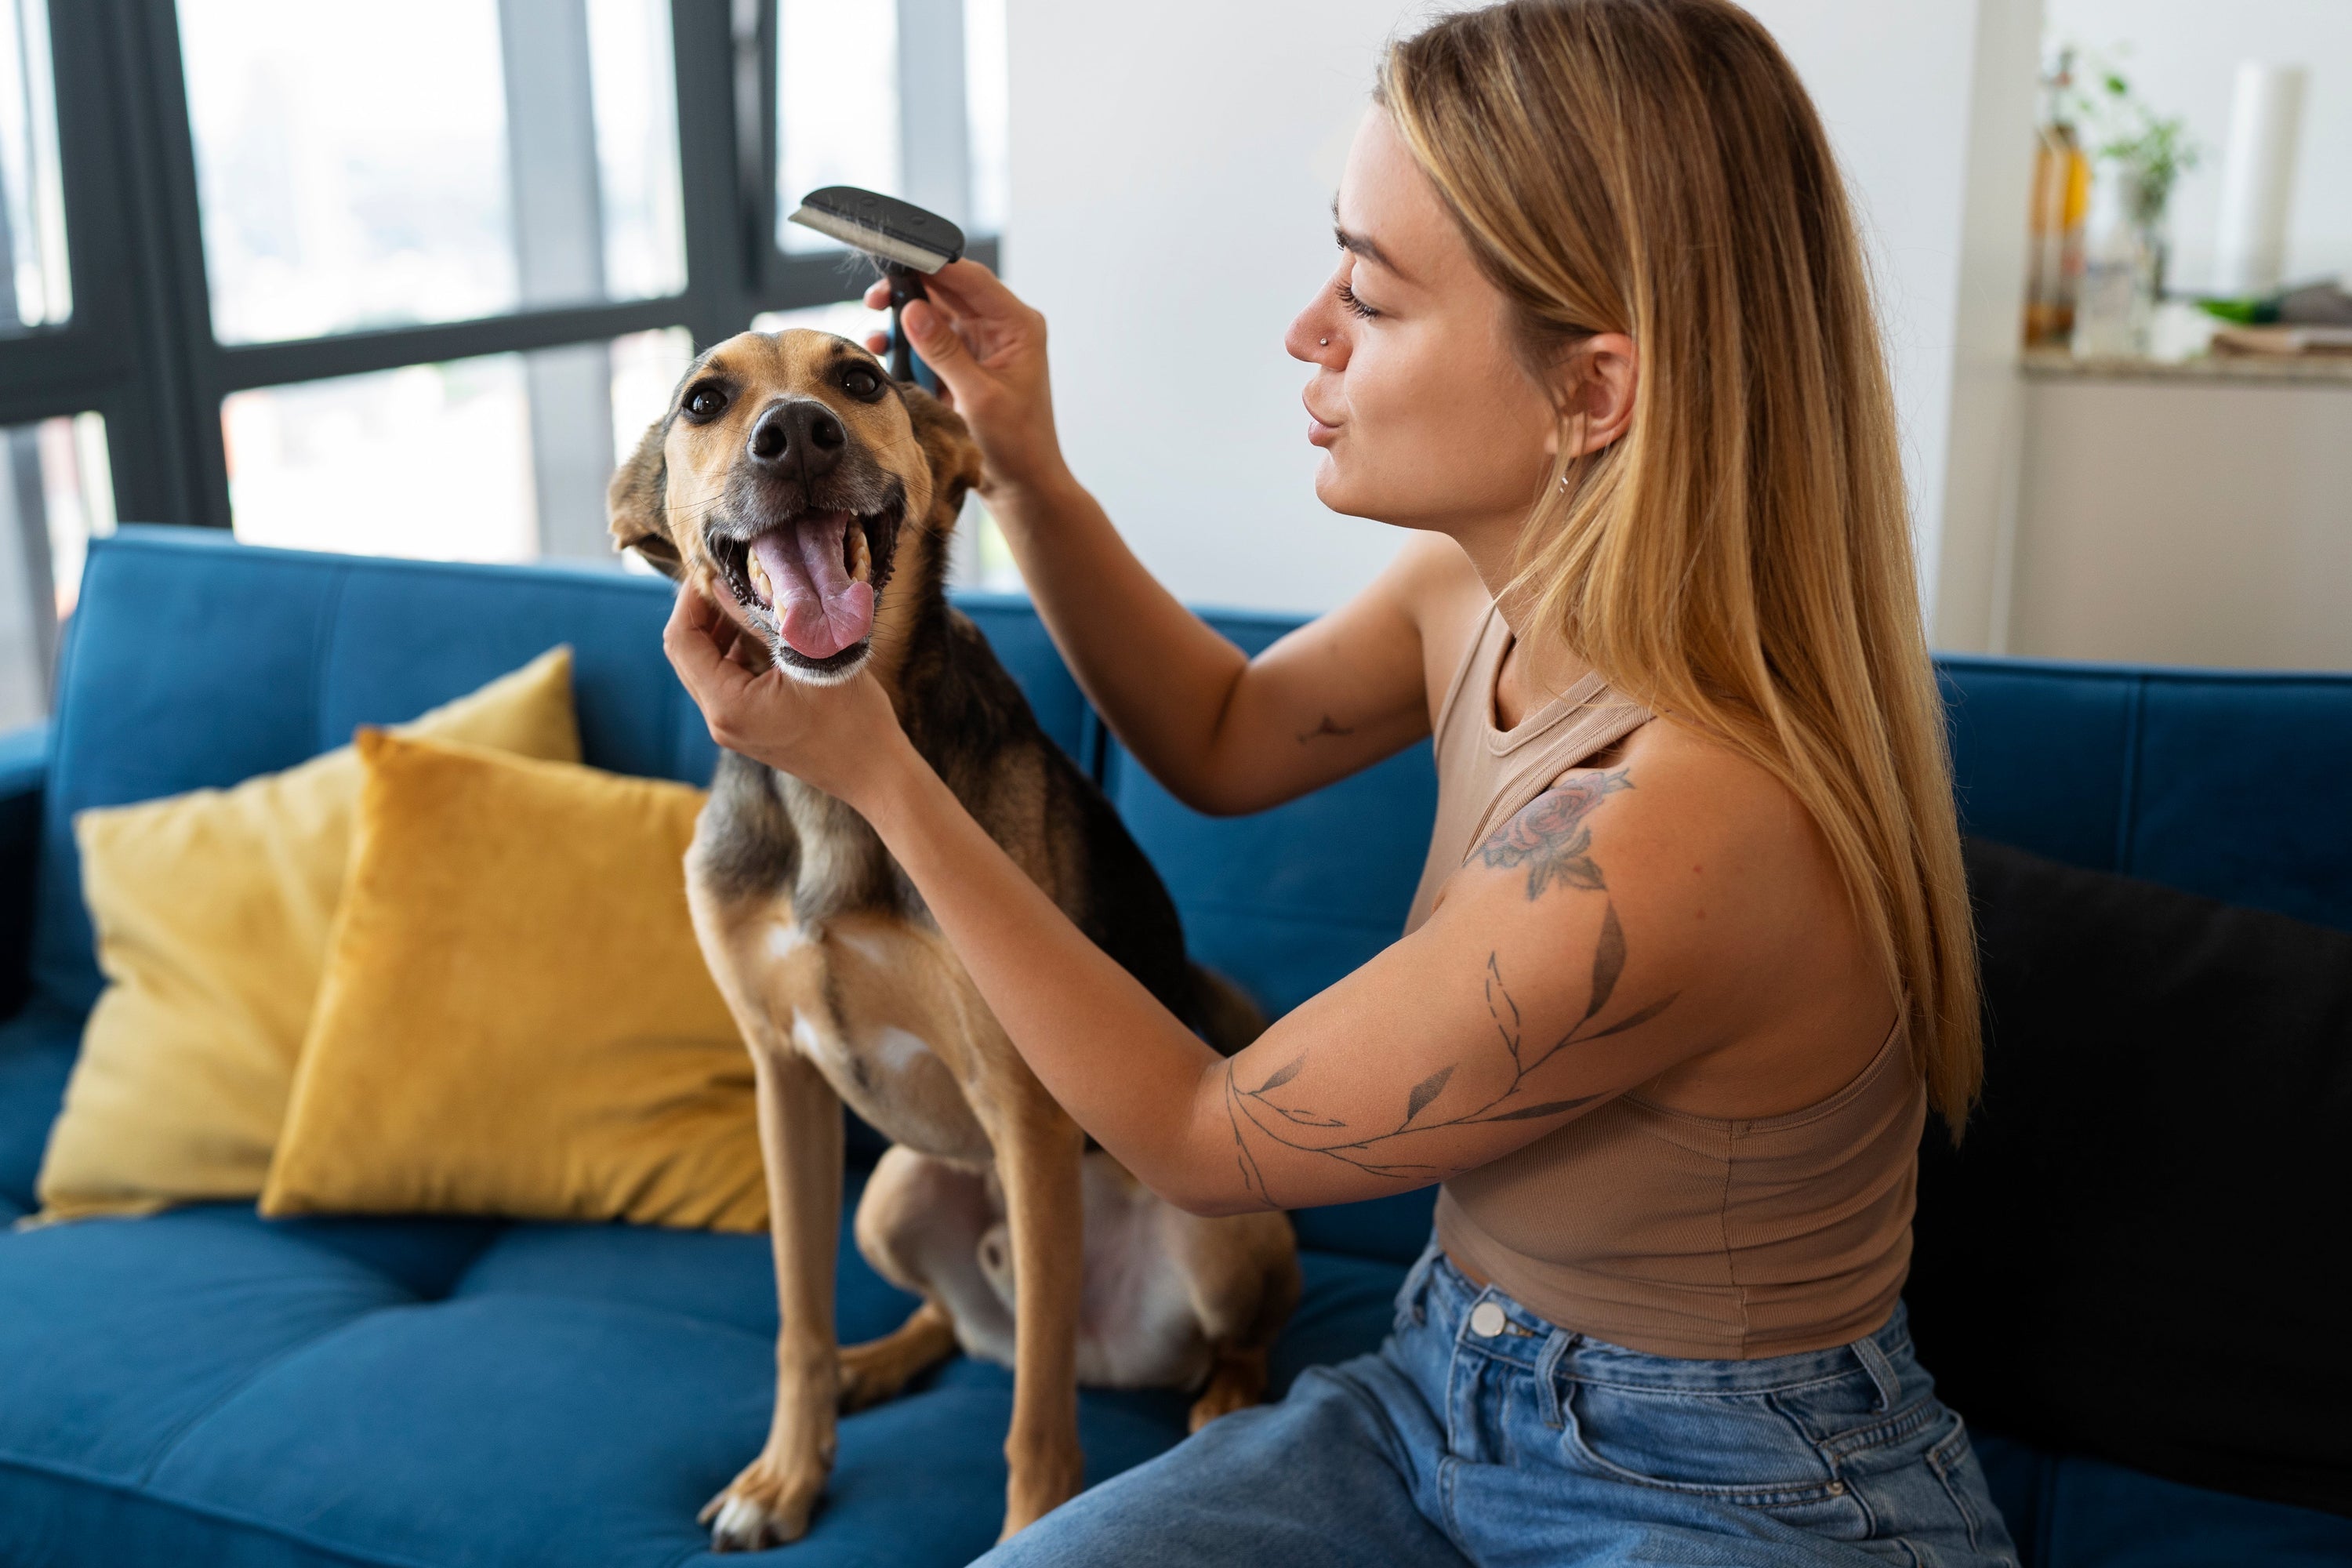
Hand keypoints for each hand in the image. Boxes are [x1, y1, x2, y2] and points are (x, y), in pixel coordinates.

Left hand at [663, 580, 913, 810]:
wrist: (876, 773)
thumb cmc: (853, 718)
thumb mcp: (810, 655)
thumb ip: (759, 619)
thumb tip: (724, 583)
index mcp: (728, 704)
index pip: (681, 640)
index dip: (691, 599)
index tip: (713, 569)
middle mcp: (720, 720)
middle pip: (687, 654)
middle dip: (703, 612)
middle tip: (730, 578)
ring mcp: (732, 727)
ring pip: (705, 667)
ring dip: (720, 631)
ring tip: (750, 600)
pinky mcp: (748, 728)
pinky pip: (727, 682)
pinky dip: (736, 653)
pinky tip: (765, 634)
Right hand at [862, 259, 1067, 498]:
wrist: (1023, 484)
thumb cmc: (1016, 444)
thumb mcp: (978, 396)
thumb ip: (944, 351)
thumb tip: (912, 310)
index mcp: (1017, 326)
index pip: (971, 278)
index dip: (932, 265)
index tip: (896, 258)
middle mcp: (1001, 327)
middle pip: (950, 289)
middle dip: (911, 287)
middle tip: (877, 295)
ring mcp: (982, 344)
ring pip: (936, 311)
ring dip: (905, 314)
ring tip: (875, 317)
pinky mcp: (964, 362)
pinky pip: (931, 339)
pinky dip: (907, 341)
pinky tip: (884, 346)